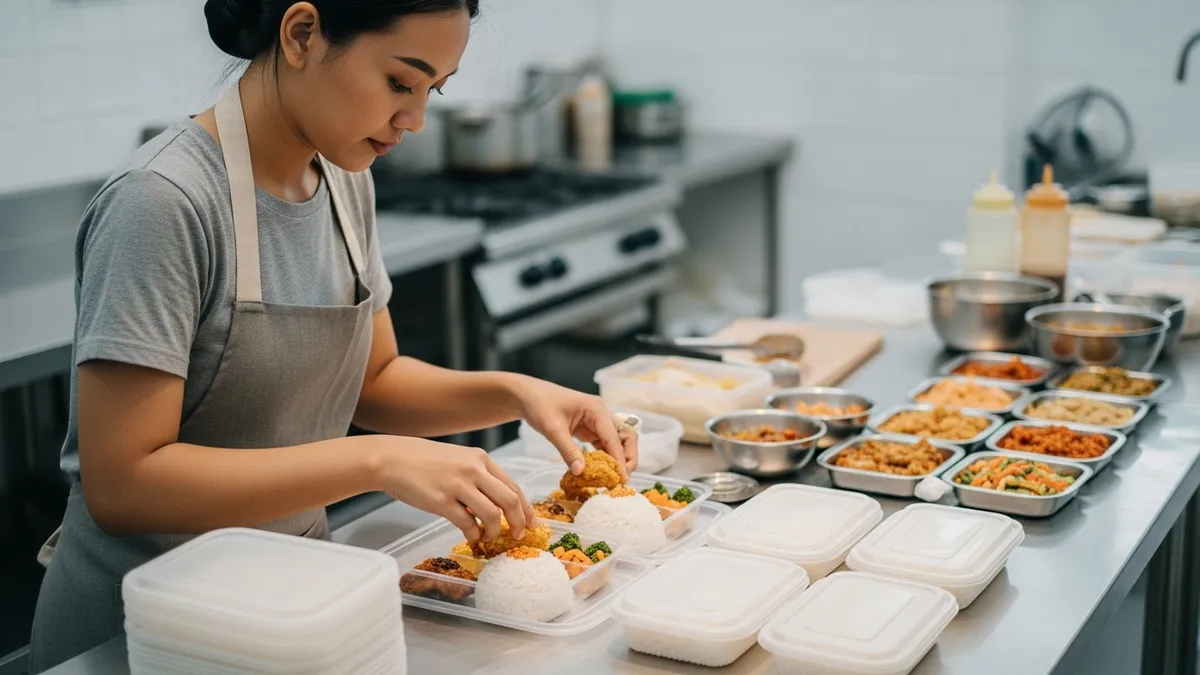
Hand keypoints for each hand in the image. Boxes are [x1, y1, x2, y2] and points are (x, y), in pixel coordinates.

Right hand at [375, 437, 534, 543]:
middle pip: (510, 501)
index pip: (514, 486)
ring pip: (492, 515)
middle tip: (517, 536)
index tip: (532, 523)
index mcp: (481, 459)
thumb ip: (479, 477)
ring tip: (489, 538)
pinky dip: (474, 535)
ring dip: (495, 532)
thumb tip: (496, 504)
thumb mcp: (458, 459)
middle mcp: (474, 470)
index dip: (526, 508)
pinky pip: (467, 524)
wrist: (392, 458)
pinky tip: (471, 538)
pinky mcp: (441, 501)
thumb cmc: (424, 461)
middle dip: (519, 523)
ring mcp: (458, 485)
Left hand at [513, 378, 637, 478]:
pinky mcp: (590, 428)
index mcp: (596, 409)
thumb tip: (580, 472)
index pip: (614, 437)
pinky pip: (604, 444)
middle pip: (625, 436)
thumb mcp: (552, 429)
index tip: (621, 478)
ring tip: (614, 478)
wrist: (527, 396)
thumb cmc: (539, 405)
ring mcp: (597, 421)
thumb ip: (568, 451)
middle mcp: (601, 414)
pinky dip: (605, 457)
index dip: (619, 458)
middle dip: (628, 457)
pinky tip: (602, 471)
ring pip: (617, 441)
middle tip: (622, 478)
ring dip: (618, 459)